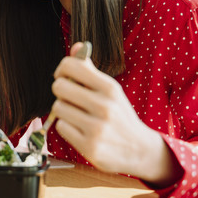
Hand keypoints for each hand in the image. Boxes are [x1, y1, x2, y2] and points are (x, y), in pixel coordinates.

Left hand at [50, 42, 179, 184]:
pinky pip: (61, 127)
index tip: (65, 78)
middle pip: (59, 86)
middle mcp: (104, 106)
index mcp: (110, 87)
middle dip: (61, 92)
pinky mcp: (89, 146)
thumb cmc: (119, 115)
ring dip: (63, 111)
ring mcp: (97, 128)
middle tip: (70, 98)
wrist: (139, 150)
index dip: (62, 71)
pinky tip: (80, 130)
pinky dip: (67, 128)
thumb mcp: (110, 90)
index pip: (70, 65)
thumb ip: (90, 69)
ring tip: (77, 116)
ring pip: (58, 107)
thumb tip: (76, 46)